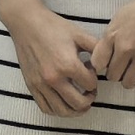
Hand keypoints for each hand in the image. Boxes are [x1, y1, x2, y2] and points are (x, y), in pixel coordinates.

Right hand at [7, 0, 100, 116]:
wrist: (26, 23)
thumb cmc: (53, 27)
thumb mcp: (79, 34)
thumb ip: (97, 49)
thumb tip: (108, 63)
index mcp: (68, 65)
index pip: (90, 84)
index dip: (95, 79)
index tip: (90, 70)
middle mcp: (54, 79)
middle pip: (79, 103)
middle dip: (89, 99)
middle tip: (90, 91)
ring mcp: (41, 85)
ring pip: (62, 111)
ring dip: (75, 110)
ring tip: (80, 101)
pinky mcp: (31, 86)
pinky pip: (46, 108)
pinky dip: (58, 110)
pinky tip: (64, 102)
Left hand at [99, 0, 134, 89]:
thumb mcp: (117, 19)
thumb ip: (107, 39)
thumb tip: (101, 57)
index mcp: (113, 36)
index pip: (97, 64)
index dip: (100, 65)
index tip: (106, 63)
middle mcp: (126, 48)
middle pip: (112, 76)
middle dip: (114, 73)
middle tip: (121, 67)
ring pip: (128, 83)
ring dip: (128, 80)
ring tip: (132, 72)